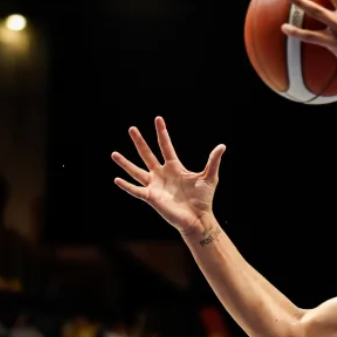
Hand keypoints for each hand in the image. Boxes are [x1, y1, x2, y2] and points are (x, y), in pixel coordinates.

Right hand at [112, 117, 225, 235]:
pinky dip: (126, 186)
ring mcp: (155, 185)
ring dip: (125, 163)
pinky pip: (136, 190)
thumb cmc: (203, 199)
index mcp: (174, 167)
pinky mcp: (151, 197)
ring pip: (136, 171)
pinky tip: (117, 179)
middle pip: (148, 154)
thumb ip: (213, 161)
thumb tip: (222, 146)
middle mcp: (162, 174)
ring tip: (114, 154)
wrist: (198, 218)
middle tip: (132, 128)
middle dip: (140, 142)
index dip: (162, 133)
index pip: (166, 146)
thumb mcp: (209, 177)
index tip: (158, 119)